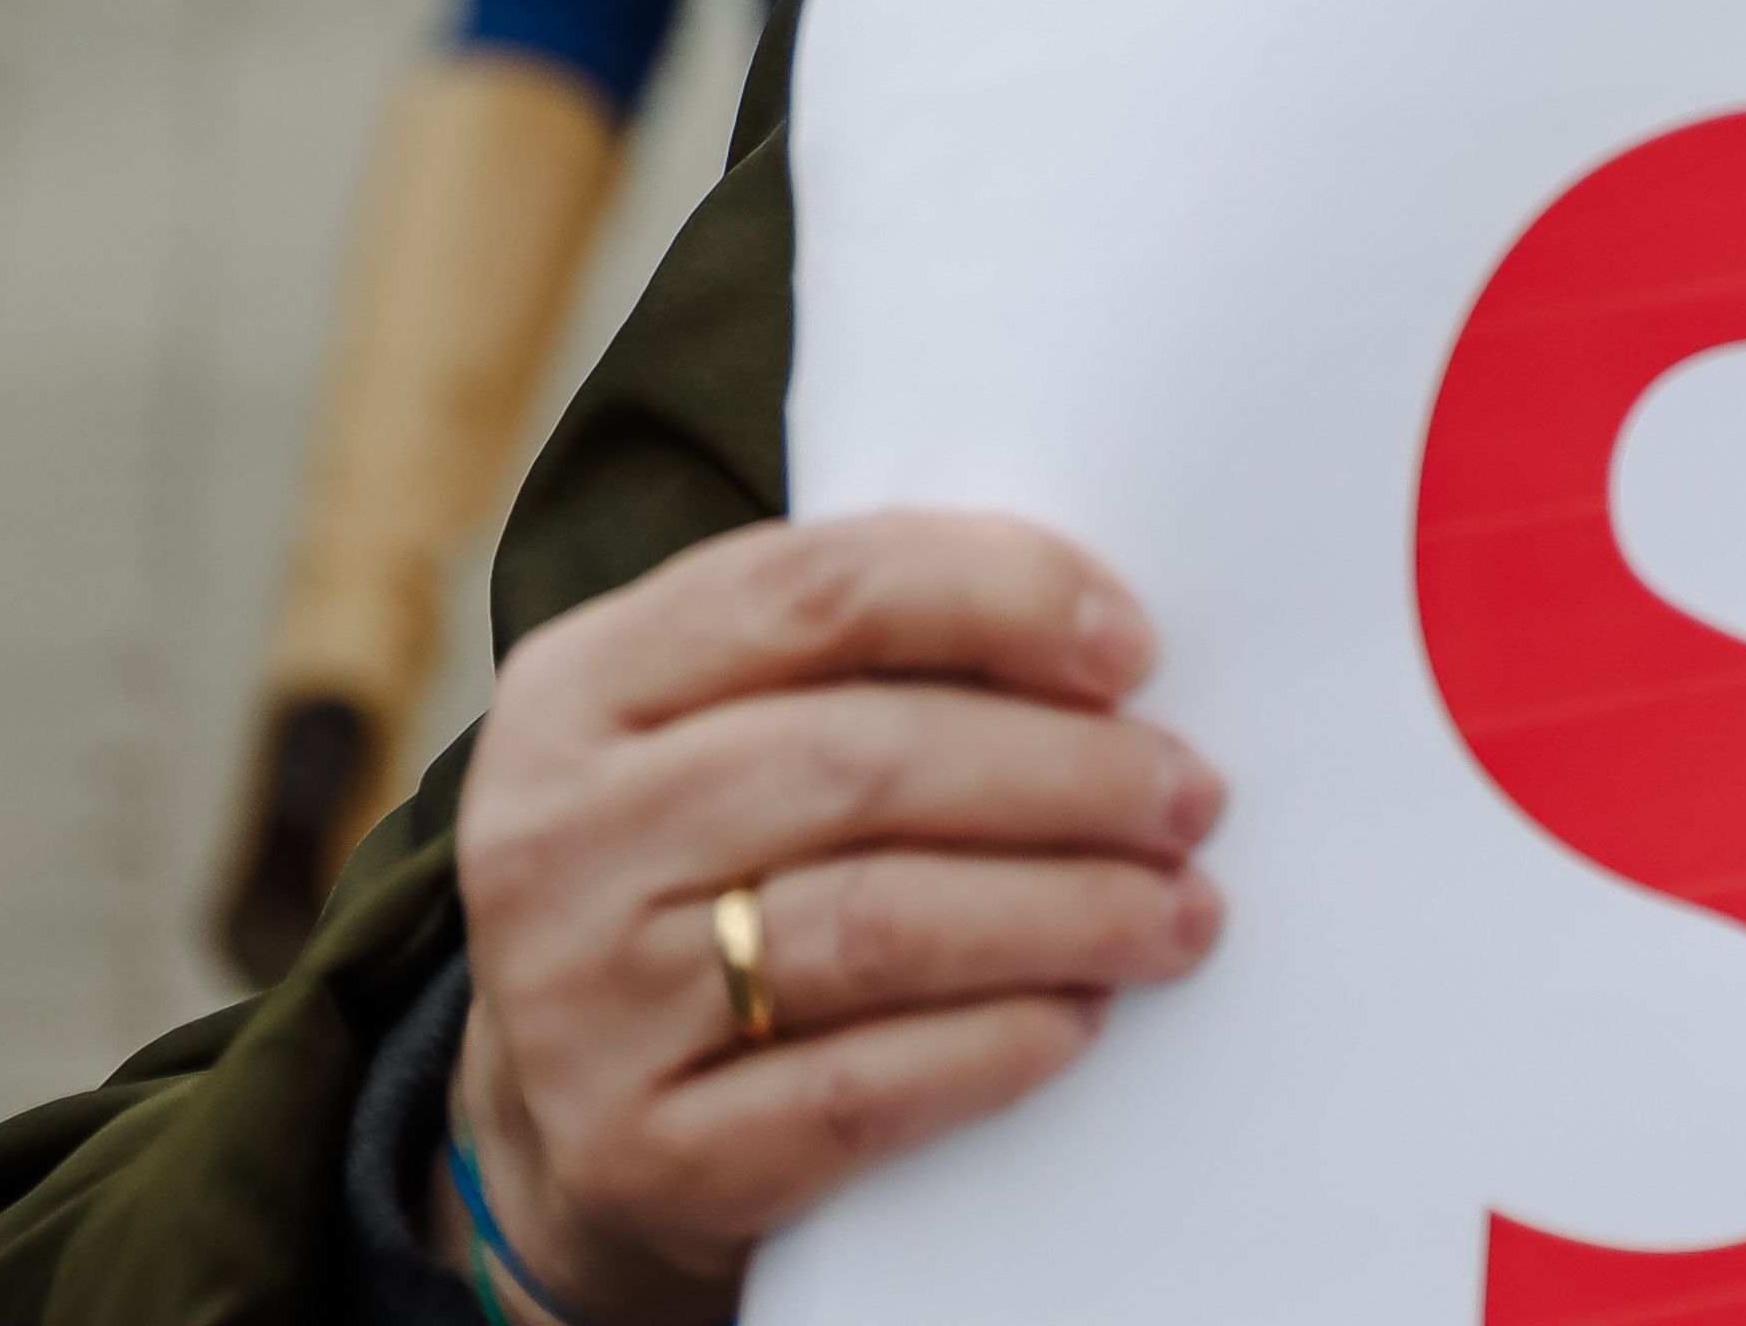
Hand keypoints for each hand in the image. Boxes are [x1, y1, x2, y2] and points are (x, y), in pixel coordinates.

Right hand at [446, 513, 1224, 1324]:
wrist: (566, 1117)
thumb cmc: (709, 869)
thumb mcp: (725, 730)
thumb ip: (867, 660)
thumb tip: (1103, 651)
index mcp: (583, 686)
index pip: (816, 589)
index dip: (999, 597)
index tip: (1132, 647)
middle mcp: (557, 839)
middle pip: (863, 761)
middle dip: (1067, 772)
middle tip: (1188, 797)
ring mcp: (585, 1007)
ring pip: (874, 926)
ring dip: (1066, 910)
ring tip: (1176, 911)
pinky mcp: (644, 1156)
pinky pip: (859, 1088)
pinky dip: (995, 1045)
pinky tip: (1078, 1015)